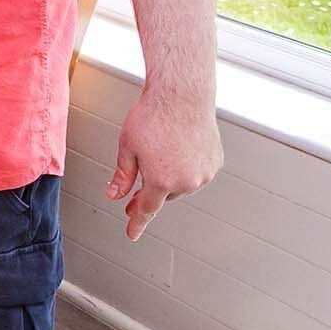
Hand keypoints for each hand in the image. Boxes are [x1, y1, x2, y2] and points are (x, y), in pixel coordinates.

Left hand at [108, 87, 221, 240]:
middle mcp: (186, 182)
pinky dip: (186, 166)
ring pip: (182, 184)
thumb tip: (114, 195)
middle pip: (163, 194)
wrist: (182, 96)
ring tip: (160, 151)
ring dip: (170, 177)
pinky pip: (197, 172)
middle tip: (137, 188)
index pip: (146, 210)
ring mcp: (204, 174)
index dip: (137, 223)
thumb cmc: (152, 117)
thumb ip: (122, 176)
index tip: (132, 234)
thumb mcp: (127, 147)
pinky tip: (178, 149)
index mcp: (161, 181)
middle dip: (150, 191)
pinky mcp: (215, 163)